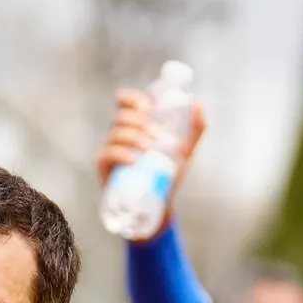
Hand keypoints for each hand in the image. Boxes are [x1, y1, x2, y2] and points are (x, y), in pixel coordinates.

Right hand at [96, 89, 206, 206]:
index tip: (148, 107)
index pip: (123, 100)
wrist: (159, 203)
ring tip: (150, 149)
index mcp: (134, 124)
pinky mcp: (104, 167)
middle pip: (121, 116)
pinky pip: (106, 154)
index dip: (132, 99)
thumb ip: (195, 128)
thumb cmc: (167, 173)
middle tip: (159, 136)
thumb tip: (198, 104)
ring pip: (115, 134)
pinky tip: (134, 160)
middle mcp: (119, 134)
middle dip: (141, 122)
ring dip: (134, 138)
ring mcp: (110, 149)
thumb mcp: (185, 150)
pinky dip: (120, 154)